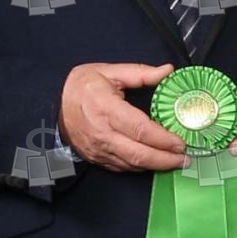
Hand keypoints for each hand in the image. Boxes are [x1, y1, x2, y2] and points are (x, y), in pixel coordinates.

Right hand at [59, 61, 185, 171]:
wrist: (51, 103)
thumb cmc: (80, 86)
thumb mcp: (109, 71)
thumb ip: (140, 73)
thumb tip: (168, 70)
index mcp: (106, 108)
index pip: (140, 129)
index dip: (163, 139)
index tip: (181, 142)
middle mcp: (102, 133)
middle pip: (139, 154)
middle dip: (166, 160)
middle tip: (186, 158)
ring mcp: (98, 149)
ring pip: (132, 165)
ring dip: (156, 166)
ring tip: (176, 162)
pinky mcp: (96, 158)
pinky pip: (123, 167)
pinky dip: (141, 166)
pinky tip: (155, 161)